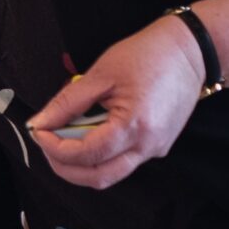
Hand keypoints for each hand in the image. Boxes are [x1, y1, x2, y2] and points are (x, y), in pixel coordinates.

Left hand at [26, 14, 208, 188]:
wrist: (190, 52)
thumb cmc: (147, 55)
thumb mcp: (100, 74)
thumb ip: (68, 103)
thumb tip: (41, 122)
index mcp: (135, 126)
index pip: (87, 154)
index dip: (56, 147)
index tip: (38, 131)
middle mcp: (149, 146)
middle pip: (98, 177)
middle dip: (65, 166)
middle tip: (45, 143)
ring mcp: (157, 149)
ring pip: (111, 173)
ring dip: (81, 164)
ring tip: (62, 138)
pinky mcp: (159, 146)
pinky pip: (123, 161)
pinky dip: (100, 154)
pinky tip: (87, 132)